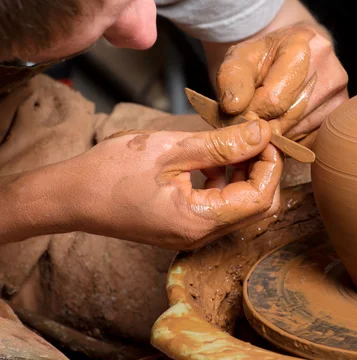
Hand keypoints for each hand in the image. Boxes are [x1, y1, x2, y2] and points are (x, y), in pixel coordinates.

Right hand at [68, 120, 282, 249]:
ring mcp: (193, 234)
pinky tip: (212, 161)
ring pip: (241, 207)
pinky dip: (225, 182)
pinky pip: (220, 207)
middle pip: (257, 207)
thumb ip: (222, 145)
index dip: (270, 164)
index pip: (260, 198)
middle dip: (262, 170)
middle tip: (253, 138)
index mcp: (199, 221)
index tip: (264, 135)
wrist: (72, 196)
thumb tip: (262, 134)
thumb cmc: (112, 171)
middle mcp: (201, 236)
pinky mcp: (185, 227)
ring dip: (244, 175)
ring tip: (231, 144)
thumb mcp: (172, 149)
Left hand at [216, 23, 348, 146]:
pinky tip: (282, 123)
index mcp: (304, 47)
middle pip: (288, 118)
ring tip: (265, 118)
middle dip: (263, 124)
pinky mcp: (339, 118)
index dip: (251, 112)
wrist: (295, 54)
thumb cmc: (265, 56)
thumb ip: (232, 78)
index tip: (239, 112)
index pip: (274, 99)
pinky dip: (290, 138)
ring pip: (298, 133)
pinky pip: (308, 142)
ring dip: (275, 134)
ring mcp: (340, 97)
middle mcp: (330, 72)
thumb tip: (235, 107)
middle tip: (248, 119)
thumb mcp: (240, 58)